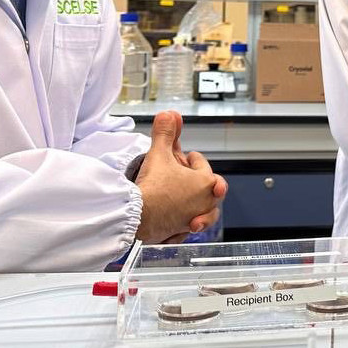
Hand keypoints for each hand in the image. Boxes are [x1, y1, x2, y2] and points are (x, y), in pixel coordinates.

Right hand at [134, 111, 227, 242]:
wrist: (139, 216)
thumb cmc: (153, 187)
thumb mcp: (159, 154)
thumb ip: (165, 133)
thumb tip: (168, 115)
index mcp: (206, 182)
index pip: (201, 164)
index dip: (192, 158)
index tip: (187, 156)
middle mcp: (207, 202)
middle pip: (209, 188)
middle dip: (200, 182)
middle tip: (190, 177)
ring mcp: (196, 219)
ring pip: (206, 212)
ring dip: (201, 207)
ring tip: (194, 205)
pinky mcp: (183, 232)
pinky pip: (189, 228)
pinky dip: (186, 225)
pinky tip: (180, 224)